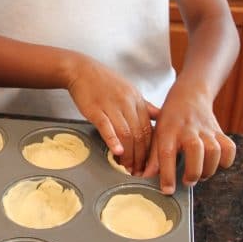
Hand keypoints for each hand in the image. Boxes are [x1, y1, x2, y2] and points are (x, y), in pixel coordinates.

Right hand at [66, 55, 158, 174]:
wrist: (81, 70)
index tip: (147, 164)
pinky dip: (112, 140)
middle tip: (138, 171)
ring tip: (127, 167)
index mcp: (137, 101)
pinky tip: (115, 152)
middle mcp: (128, 104)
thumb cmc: (104, 82)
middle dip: (140, 156)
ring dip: (128, 153)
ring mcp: (112, 106)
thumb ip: (145, 106)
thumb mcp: (129, 90)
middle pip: (139, 135)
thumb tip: (160, 117)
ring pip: (125, 133)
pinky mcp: (96, 109)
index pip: (149, 130)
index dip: (149, 150)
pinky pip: (107, 126)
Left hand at [142, 82, 235, 193]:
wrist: (189, 95)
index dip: (167, 174)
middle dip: (193, 172)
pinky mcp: (220, 131)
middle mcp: (188, 129)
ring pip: (214, 151)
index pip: (166, 153)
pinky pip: (229, 148)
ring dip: (208, 169)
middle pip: (195, 151)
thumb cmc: (169, 119)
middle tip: (187, 182)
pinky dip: (226, 160)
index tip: (167, 191)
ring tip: (200, 175)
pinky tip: (216, 164)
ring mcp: (206, 129)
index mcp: (168, 131)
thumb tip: (144, 177)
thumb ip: (153, 157)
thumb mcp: (157, 133)